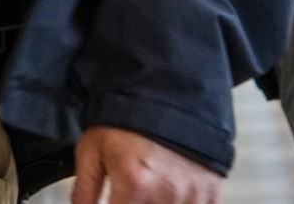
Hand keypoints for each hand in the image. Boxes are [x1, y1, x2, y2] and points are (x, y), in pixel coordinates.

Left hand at [72, 126, 220, 203]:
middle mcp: (166, 192)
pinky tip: (164, 188)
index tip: (110, 198)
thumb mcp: (91, 151)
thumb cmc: (127, 121)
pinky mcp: (209, 194)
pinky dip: (174, 202)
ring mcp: (191, 195)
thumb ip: (84, 189)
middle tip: (125, 188)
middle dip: (130, 201)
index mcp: (136, 183)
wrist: (165, 99)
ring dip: (151, 202)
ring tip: (145, 182)